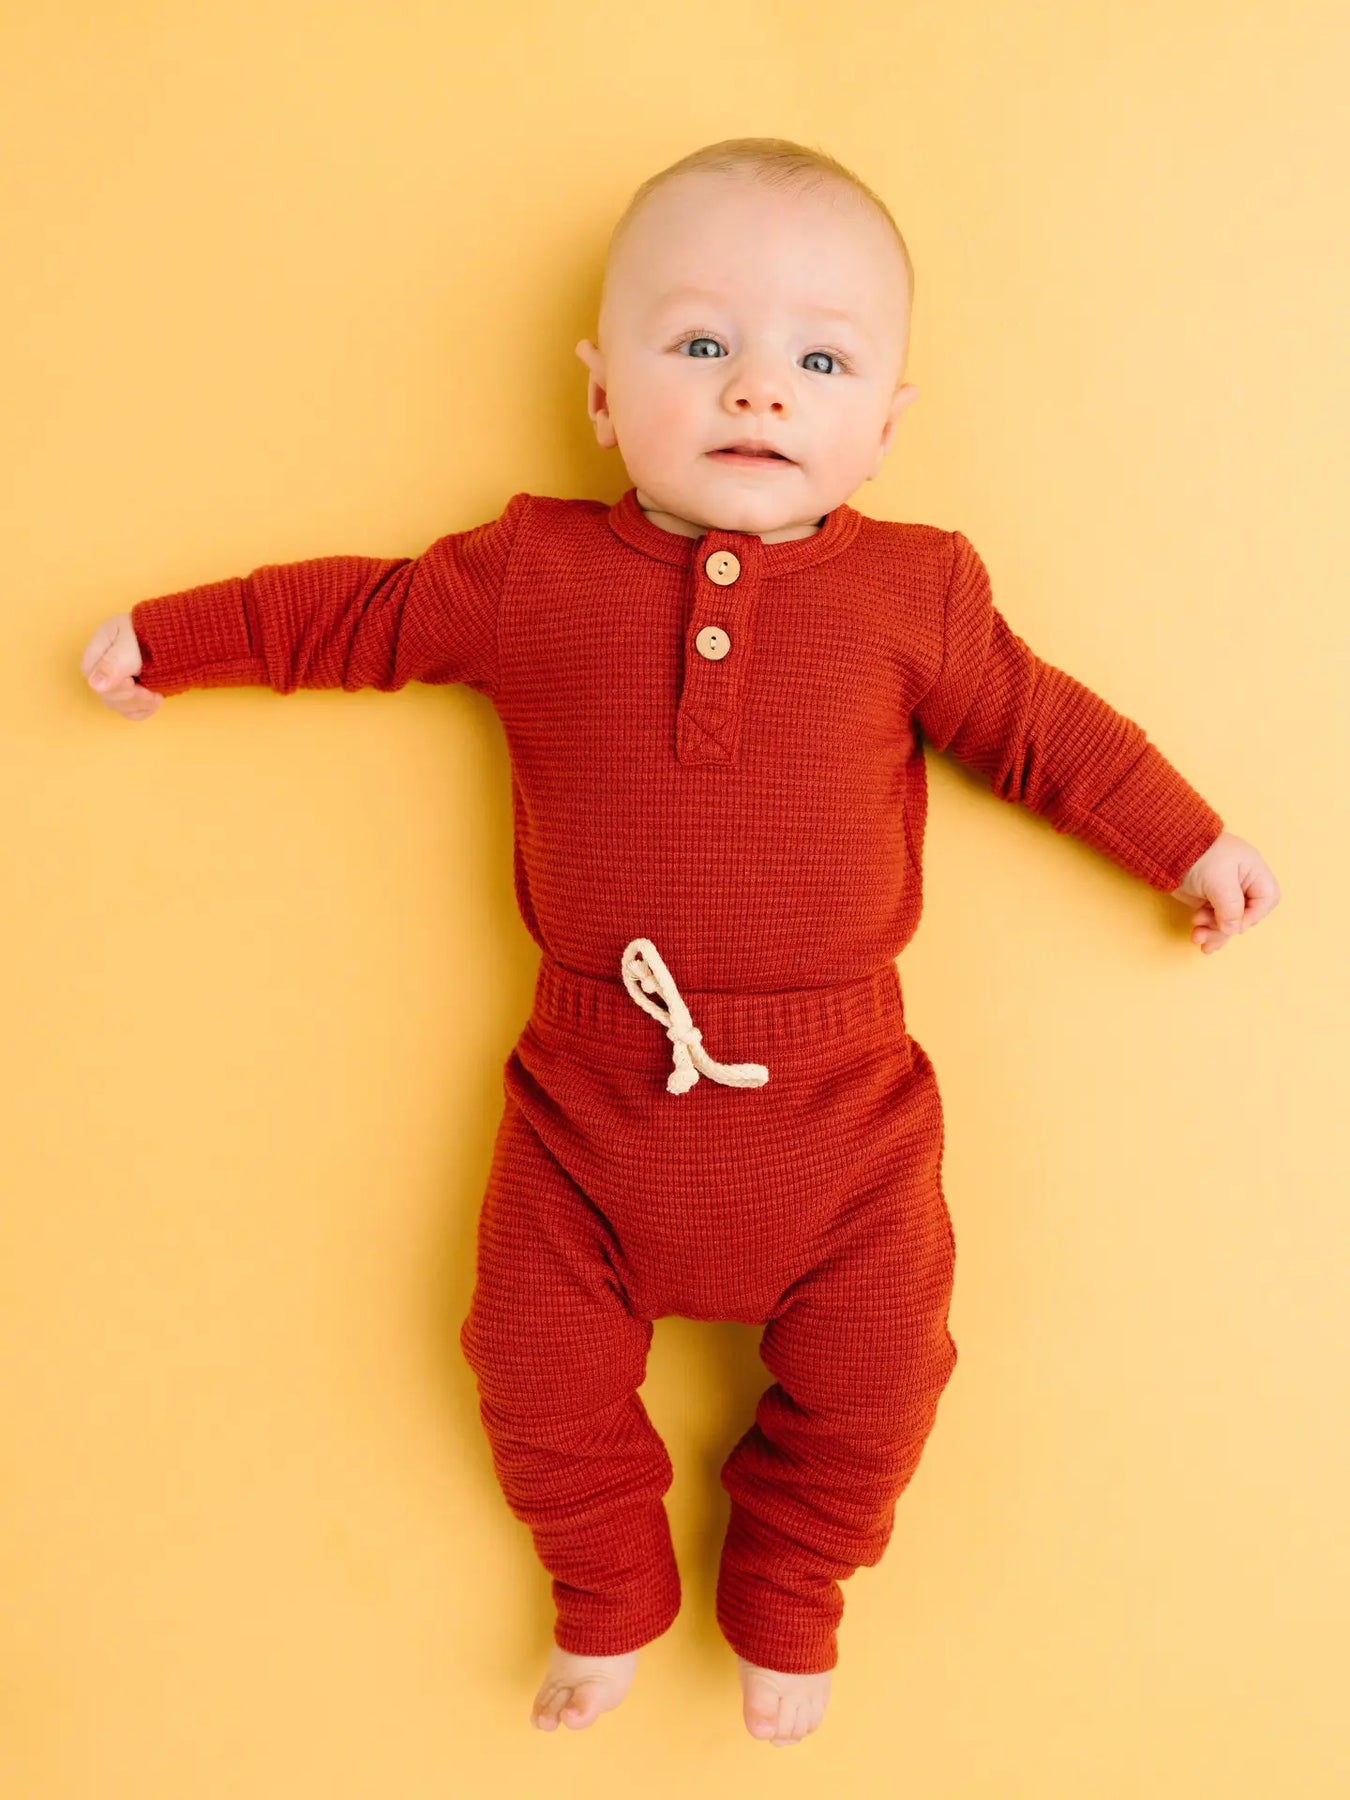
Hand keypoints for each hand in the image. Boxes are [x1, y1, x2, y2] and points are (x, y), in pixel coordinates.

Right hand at [81, 612, 163, 719]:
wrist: (158, 631)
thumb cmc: (138, 632)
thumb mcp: (125, 645)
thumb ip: (112, 664)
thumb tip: (95, 685)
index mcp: (92, 661)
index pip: (97, 685)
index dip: (117, 688)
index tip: (133, 680)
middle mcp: (98, 677)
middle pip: (109, 699)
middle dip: (132, 698)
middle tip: (150, 691)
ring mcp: (112, 687)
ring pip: (121, 708)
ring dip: (141, 705)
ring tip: (156, 695)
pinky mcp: (126, 695)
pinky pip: (132, 712)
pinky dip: (145, 709)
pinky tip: (155, 699)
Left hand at [1171, 830, 1279, 953]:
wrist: (1168, 847)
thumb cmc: (1199, 855)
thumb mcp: (1218, 880)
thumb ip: (1230, 906)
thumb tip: (1233, 930)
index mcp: (1253, 872)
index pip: (1267, 899)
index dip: (1253, 916)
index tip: (1233, 924)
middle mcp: (1242, 884)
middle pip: (1245, 915)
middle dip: (1225, 927)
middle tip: (1204, 929)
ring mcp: (1224, 894)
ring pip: (1227, 922)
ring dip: (1213, 933)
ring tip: (1196, 937)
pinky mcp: (1208, 901)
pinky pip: (1214, 921)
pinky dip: (1207, 931)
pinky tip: (1198, 939)